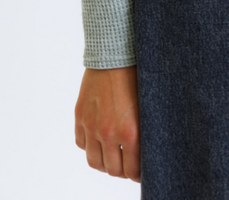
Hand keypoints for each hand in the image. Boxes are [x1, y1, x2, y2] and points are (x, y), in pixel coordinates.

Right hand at [74, 65, 140, 181]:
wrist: (115, 53)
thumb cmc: (137, 76)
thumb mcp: (148, 105)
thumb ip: (145, 131)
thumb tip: (148, 153)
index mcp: (130, 131)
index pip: (131, 171)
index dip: (137, 175)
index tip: (141, 172)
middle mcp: (109, 132)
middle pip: (112, 170)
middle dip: (121, 170)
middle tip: (128, 164)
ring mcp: (91, 125)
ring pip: (94, 161)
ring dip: (104, 162)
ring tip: (113, 155)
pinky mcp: (80, 116)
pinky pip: (81, 143)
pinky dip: (89, 146)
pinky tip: (99, 140)